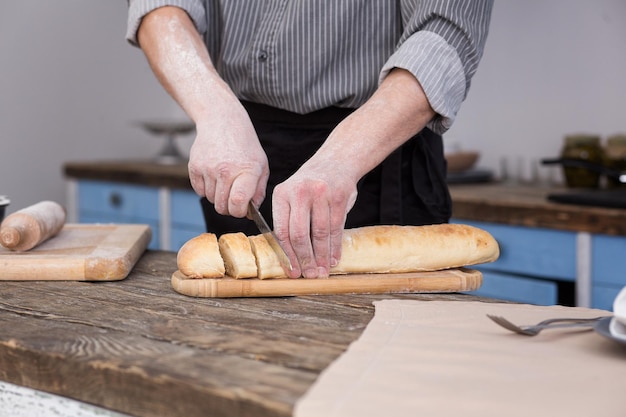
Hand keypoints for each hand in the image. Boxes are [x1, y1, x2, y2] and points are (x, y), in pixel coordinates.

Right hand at [188, 102, 268, 217]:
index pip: (238, 202)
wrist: (222, 121)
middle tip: (233, 199)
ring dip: (218, 197)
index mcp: (247, 170)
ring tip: (225, 182)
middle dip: (229, 208)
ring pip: (211, 200)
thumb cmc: (244, 146)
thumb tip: (250, 212)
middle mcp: (226, 170)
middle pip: (222, 207)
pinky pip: (199, 191)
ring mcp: (208, 168)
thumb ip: (258, 191)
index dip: (239, 212)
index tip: (242, 209)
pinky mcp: (194, 167)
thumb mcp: (261, 165)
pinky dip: (206, 189)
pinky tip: (214, 176)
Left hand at [272, 157, 357, 278]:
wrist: (335, 162)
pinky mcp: (339, 197)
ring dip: (322, 256)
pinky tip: (334, 258)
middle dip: (305, 259)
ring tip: (323, 271)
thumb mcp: (293, 195)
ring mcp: (320, 194)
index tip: (292, 271)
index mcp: (282, 194)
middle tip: (310, 275)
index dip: (287, 255)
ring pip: (320, 233)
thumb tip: (289, 257)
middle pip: (299, 234)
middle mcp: (299, 193)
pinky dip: (335, 247)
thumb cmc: (311, 186)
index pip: (281, 231)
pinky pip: (337, 228)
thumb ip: (289, 220)